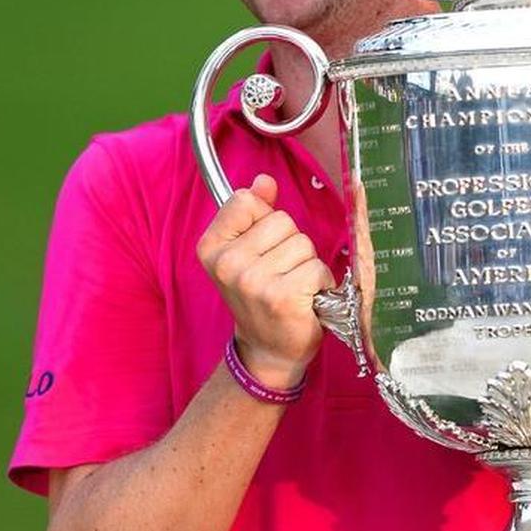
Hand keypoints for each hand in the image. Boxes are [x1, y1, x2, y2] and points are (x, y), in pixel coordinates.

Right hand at [196, 174, 334, 387]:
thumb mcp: (247, 251)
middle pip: (282, 221)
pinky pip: (317, 268)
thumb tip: (264, 181)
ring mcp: (253, 281)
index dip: (264, 219)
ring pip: (303, 244)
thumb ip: (255, 212)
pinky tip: (305, 300)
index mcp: (211, 247)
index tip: (261, 247)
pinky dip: (320, 283)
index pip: (245, 200)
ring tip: (292, 286)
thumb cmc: (261, 297)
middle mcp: (227, 263)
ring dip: (307, 264)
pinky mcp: (282, 297)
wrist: (269, 349)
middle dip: (291, 244)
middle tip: (280, 273)